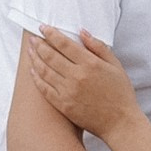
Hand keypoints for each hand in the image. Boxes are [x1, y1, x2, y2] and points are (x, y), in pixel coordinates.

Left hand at [25, 25, 139, 143]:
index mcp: (90, 64)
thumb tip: (82, 32)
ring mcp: (68, 92)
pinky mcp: (63, 105)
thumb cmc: (120, 93)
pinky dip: (37, 78)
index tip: (43, 27)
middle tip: (32, 38)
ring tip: (29, 51)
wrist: (120, 123)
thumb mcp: (115, 66)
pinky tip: (33, 70)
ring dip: (34, 58)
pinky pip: (44, 89)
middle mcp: (76, 77)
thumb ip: (99, 47)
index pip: (64, 44)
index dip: (51, 34)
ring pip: (44, 71)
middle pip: (50, 56)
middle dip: (39, 44)